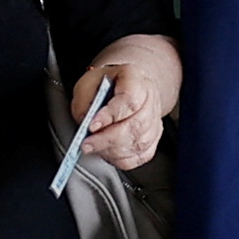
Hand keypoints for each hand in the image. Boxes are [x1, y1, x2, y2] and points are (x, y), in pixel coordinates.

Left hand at [69, 32, 180, 172]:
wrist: (124, 88)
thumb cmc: (105, 85)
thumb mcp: (88, 83)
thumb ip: (84, 102)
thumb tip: (85, 123)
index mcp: (136, 80)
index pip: (129, 99)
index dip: (110, 115)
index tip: (91, 126)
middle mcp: (150, 100)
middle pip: (136, 124)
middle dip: (108, 139)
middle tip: (87, 144)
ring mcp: (155, 120)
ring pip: (139, 143)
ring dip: (113, 150)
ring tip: (95, 148)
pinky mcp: (154, 138)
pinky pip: (141, 155)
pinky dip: (123, 159)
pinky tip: (109, 153)